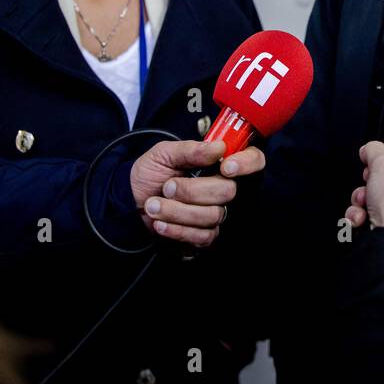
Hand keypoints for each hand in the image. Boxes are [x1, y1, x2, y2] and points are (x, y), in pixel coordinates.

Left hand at [129, 139, 263, 247]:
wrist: (130, 201)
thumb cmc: (150, 174)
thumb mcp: (163, 154)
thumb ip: (190, 149)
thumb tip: (218, 147)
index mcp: (218, 163)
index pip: (253, 160)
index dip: (246, 163)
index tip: (225, 166)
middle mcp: (222, 188)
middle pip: (228, 191)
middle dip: (192, 191)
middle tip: (167, 187)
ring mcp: (216, 213)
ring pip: (212, 215)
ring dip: (177, 211)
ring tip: (153, 204)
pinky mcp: (205, 236)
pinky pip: (202, 236)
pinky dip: (176, 229)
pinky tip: (159, 222)